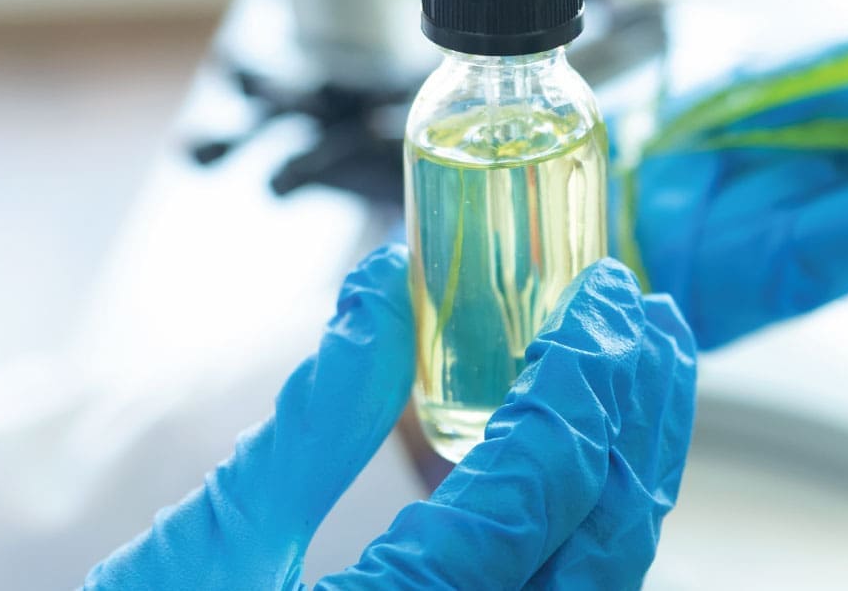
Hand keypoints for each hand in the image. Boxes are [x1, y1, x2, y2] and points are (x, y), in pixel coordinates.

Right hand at [85, 247, 696, 590]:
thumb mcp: (202, 558)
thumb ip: (313, 422)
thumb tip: (390, 285)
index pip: (542, 483)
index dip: (583, 375)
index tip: (598, 292)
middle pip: (610, 532)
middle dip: (638, 409)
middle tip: (643, 310)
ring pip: (610, 576)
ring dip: (636, 462)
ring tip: (645, 365)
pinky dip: (602, 519)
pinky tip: (596, 454)